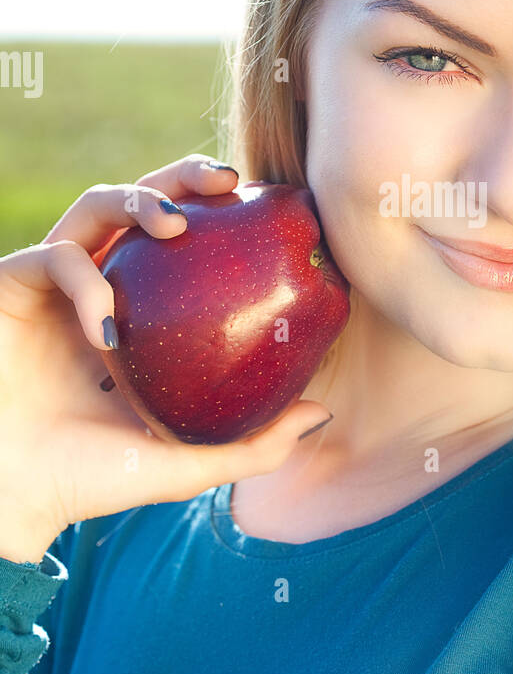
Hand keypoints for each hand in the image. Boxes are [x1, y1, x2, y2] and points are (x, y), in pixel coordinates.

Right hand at [0, 154, 332, 562]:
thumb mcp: (186, 462)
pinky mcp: (11, 284)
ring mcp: (53, 283)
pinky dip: (86, 282)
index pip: (185, 243)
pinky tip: (107, 325)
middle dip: (186, 176)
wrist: (13, 497)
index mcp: (140, 313)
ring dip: (138, 199)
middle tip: (232, 179)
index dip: (224, 215)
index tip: (270, 207)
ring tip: (176, 223)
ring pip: (96, 206)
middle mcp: (98, 286)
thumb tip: (322, 412)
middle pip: (143, 203)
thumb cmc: (92, 481)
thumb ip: (253, 443)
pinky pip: (55, 258)